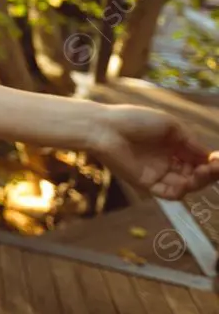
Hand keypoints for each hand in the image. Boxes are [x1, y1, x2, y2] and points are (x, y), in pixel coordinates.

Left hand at [88, 103, 218, 199]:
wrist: (105, 128)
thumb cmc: (135, 120)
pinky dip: (181, 190)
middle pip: (195, 175)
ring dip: (199, 181)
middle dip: (208, 173)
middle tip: (214, 168)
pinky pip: (169, 193)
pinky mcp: (146, 183)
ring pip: (186, 185)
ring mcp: (157, 173)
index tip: (218, 160)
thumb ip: (190, 142)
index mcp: (172, 146)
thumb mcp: (170, 126)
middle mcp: (166, 161)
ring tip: (202, 172)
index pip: (198, 159)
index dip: (211, 162)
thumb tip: (209, 156)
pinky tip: (187, 181)